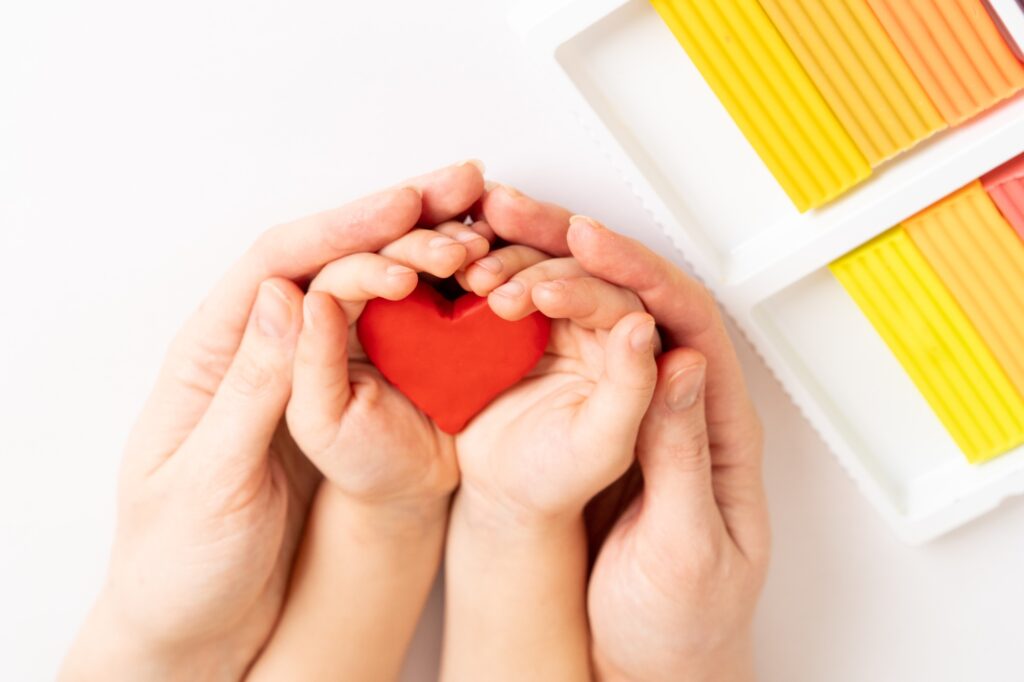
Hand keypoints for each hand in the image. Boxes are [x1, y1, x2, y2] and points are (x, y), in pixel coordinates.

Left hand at [59, 162, 485, 680]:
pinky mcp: (344, 401)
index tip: (404, 207)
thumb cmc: (185, 562)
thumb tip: (286, 297)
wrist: (203, 629)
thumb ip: (248, 388)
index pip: (280, 265)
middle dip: (395, 217)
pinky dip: (433, 304)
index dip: (344, 228)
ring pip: (367, 290)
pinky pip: (389, 336)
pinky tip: (472, 283)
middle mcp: (264, 351)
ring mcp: (309, 372)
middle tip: (460, 187)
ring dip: (421, 248)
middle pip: (329, 260)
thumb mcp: (211, 480)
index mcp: (212, 357)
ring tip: (479, 221)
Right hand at [441, 247, 658, 681]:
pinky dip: (507, 307)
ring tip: (480, 234)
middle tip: (516, 210)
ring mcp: (614, 399)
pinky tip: (468, 282)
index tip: (586, 242)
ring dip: (534, 264)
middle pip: (630, 294)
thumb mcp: (687, 548)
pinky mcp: (572, 412)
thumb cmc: (676, 619)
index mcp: (716, 423)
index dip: (638, 271)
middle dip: (573, 244)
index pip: (686, 320)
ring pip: (581, 309)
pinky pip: (543, 342)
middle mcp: (665, 396)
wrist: (636, 661)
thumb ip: (686, 455)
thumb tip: (681, 363)